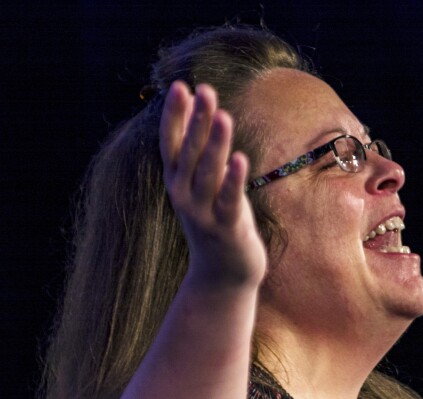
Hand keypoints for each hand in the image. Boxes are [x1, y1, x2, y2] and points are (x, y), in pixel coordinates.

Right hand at [160, 81, 266, 289]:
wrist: (222, 277)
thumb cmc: (216, 226)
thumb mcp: (204, 191)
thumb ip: (203, 160)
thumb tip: (208, 121)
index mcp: (178, 183)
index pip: (172, 143)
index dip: (175, 115)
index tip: (181, 86)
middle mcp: (185, 195)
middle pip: (191, 151)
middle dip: (198, 120)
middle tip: (205, 89)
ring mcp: (204, 213)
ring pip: (209, 172)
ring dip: (215, 143)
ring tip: (223, 115)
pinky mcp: (227, 227)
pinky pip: (230, 199)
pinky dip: (233, 178)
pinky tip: (239, 156)